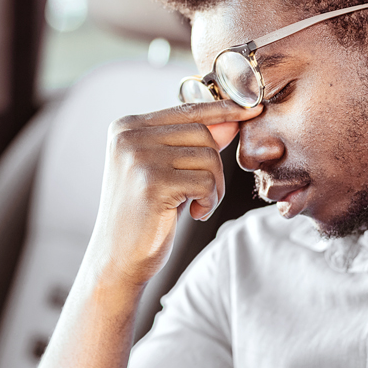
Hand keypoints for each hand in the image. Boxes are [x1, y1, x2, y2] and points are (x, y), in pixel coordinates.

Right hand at [87, 100, 261, 287]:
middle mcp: (129, 136)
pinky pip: (205, 181)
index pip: (186, 109)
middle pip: (202, 133)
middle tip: (205, 194)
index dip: (222, 110)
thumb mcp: (166, 171)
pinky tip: (194, 213)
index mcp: (127, 127)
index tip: (250, 109)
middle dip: (215, 166)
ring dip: (214, 187)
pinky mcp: (152, 182)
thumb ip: (191, 144)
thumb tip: (231, 119)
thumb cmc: (144, 215)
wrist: (117, 258)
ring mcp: (138, 157)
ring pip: (208, 156)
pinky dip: (209, 200)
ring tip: (197, 205)